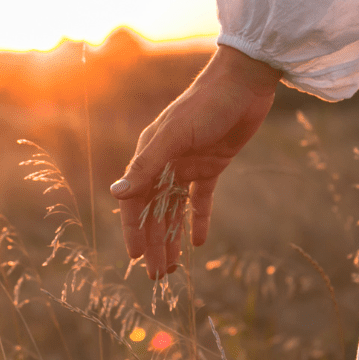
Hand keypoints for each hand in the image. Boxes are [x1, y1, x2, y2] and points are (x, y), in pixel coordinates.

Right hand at [110, 45, 281, 277]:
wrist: (243, 83)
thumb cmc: (204, 105)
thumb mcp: (173, 136)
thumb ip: (145, 166)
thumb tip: (115, 194)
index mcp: (150, 155)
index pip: (135, 201)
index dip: (134, 230)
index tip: (136, 258)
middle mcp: (165, 163)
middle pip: (155, 211)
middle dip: (154, 243)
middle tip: (157, 276)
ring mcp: (188, 165)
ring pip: (175, 210)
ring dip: (172, 237)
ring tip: (173, 267)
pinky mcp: (213, 165)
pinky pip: (202, 199)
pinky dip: (199, 220)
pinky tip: (199, 243)